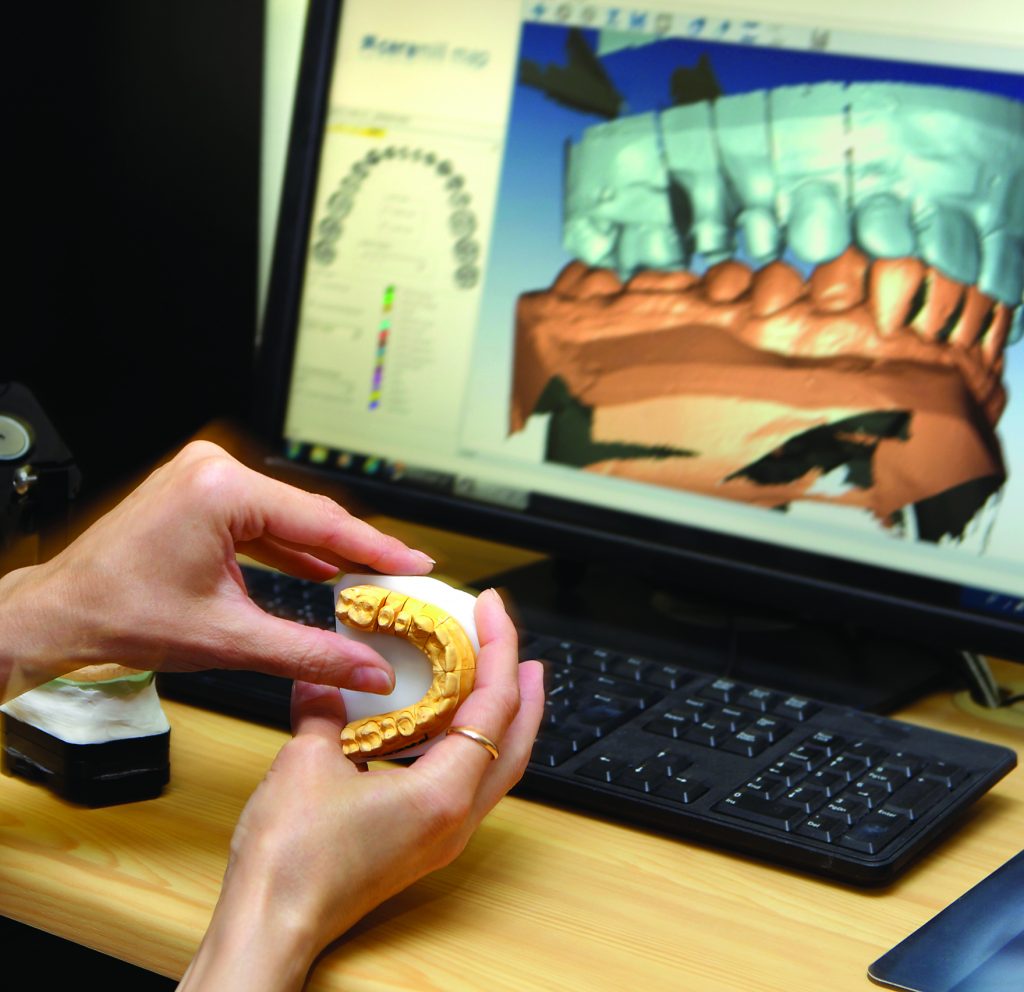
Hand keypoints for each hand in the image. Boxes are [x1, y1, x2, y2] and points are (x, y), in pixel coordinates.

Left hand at [0, 440, 433, 699]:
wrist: (62, 613)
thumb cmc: (120, 616)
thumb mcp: (228, 638)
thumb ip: (308, 653)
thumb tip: (363, 666)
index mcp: (220, 492)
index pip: (320, 519)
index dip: (374, 548)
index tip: (413, 562)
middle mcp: (213, 470)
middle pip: (307, 513)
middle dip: (353, 550)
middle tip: (398, 575)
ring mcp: (204, 477)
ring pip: (286, 515)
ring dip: (324, 549)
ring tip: (369, 576)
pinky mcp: (200, 491)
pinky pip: (262, 518)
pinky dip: (290, 546)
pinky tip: (322, 568)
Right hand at [177, 589, 544, 991]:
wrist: (271, 926)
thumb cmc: (292, 860)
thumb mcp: (306, 761)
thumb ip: (324, 709)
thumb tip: (327, 678)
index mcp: (441, 794)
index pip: (493, 706)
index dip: (499, 649)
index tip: (494, 610)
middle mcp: (454, 820)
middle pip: (516, 744)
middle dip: (525, 691)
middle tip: (521, 649)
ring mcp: (442, 837)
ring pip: (498, 769)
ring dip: (505, 721)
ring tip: (498, 682)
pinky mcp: (423, 845)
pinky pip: (470, 786)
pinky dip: (473, 747)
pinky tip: (448, 729)